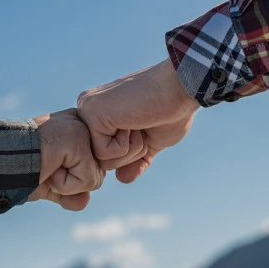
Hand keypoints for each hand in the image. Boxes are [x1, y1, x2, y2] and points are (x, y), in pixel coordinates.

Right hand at [29, 109, 104, 210]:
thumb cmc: (16, 170)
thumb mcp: (48, 184)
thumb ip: (69, 193)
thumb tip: (85, 201)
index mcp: (77, 127)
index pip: (94, 168)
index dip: (71, 179)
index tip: (46, 165)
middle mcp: (82, 122)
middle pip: (98, 174)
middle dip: (70, 183)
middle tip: (44, 166)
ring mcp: (81, 129)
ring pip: (94, 179)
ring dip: (65, 184)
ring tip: (44, 165)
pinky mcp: (77, 140)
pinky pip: (86, 180)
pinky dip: (63, 184)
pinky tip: (46, 166)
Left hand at [77, 59, 198, 182]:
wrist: (181, 88)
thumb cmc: (171, 111)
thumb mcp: (151, 141)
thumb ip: (135, 160)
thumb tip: (121, 178)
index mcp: (99, 114)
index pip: (104, 155)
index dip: (130, 152)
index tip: (143, 126)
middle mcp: (87, 110)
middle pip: (100, 162)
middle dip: (130, 153)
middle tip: (142, 124)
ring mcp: (87, 110)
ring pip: (101, 160)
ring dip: (130, 149)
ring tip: (139, 121)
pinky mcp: (92, 113)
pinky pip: (104, 152)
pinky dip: (126, 144)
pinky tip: (133, 120)